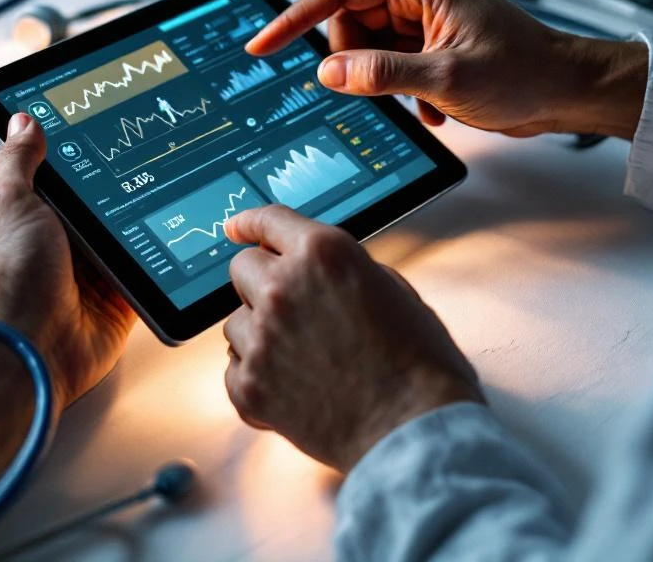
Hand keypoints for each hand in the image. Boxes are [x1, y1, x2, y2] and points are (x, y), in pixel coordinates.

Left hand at [0, 113, 135, 410]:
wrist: (37, 346)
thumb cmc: (12, 278)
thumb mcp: (11, 201)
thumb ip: (20, 160)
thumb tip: (23, 120)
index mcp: (17, 208)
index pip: (38, 164)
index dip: (58, 143)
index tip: (86, 118)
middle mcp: (49, 234)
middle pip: (85, 192)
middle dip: (106, 178)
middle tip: (134, 146)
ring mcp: (83, 262)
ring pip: (115, 224)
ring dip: (130, 214)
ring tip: (158, 180)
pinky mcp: (113, 289)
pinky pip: (138, 262)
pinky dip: (151, 251)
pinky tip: (164, 230)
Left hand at [222, 205, 481, 472]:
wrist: (415, 431)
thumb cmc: (419, 364)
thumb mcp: (394, 290)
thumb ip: (343, 271)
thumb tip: (316, 272)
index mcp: (323, 254)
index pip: (269, 220)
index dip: (249, 223)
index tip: (236, 228)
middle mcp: (283, 288)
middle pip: (242, 268)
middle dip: (261, 283)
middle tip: (291, 310)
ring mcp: (261, 338)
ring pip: (235, 322)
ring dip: (260, 334)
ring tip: (305, 360)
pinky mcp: (249, 385)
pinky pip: (233, 368)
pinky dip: (257, 377)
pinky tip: (294, 388)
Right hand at [247, 0, 647, 139]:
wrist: (564, 90)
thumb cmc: (523, 73)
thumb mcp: (445, 79)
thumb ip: (380, 74)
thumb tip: (328, 72)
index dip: (293, 19)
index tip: (262, 45)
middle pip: (348, 23)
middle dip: (354, 63)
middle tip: (382, 90)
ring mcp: (422, 15)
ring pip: (364, 48)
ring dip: (381, 82)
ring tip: (420, 99)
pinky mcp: (428, 39)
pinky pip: (385, 63)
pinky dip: (398, 89)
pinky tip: (432, 103)